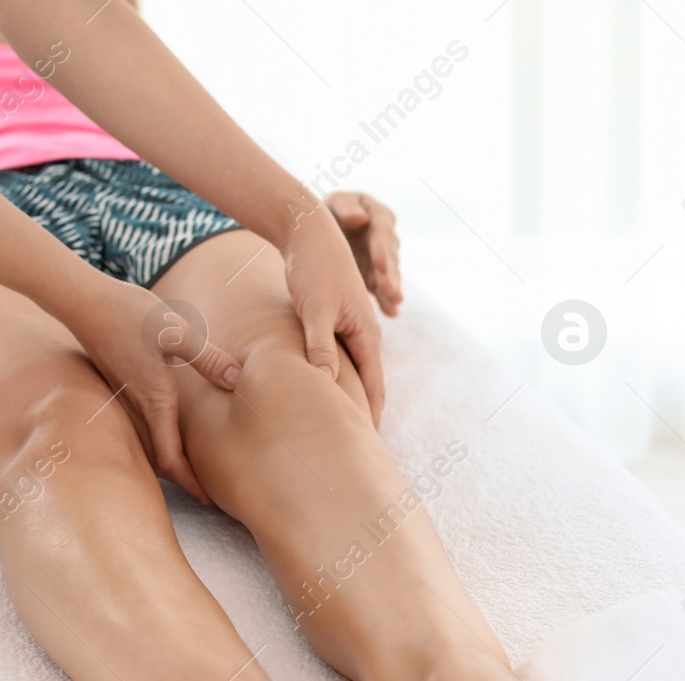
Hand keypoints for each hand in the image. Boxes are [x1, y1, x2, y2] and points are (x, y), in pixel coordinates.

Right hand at [64, 275, 242, 505]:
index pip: (172, 458)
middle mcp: (138, 405)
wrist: (82, 300)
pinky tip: (167, 428)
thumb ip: (209, 358)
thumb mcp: (177, 333)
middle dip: (182, 479)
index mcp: (156, 400)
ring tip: (190, 470)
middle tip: (204, 494)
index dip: (190, 483)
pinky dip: (156, 438)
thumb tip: (237, 380)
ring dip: (168, 459)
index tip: (207, 499)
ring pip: (148, 442)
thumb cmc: (128, 314)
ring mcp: (126, 396)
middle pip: (159, 458)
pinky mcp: (120, 384)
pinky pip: (140, 424)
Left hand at [278, 208, 385, 425]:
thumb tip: (326, 382)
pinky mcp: (337, 318)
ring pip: (356, 368)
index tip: (368, 443)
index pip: (374, 384)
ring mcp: (352, 325)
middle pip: (370, 381)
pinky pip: (343, 355)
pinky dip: (339, 374)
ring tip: (343, 422)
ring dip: (353, 393)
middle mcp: (364, 331)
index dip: (371, 414)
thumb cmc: (312, 271)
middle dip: (365, 410)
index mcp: (366, 333)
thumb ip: (320, 347)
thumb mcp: (314, 311)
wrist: (309, 233)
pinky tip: (325, 387)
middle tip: (357, 443)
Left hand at [326, 191, 402, 316]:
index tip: (379, 264)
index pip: (382, 232)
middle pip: (390, 257)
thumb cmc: (327, 212)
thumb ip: (346, 208)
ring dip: (391, 289)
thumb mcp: (335, 204)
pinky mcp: (378, 275)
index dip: (382, 249)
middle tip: (388, 289)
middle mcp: (386, 238)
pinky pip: (384, 289)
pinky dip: (387, 300)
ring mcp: (384, 258)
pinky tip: (391, 313)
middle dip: (389, 274)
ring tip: (394, 302)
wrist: (320, 226)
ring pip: (390, 275)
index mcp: (378, 215)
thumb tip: (361, 218)